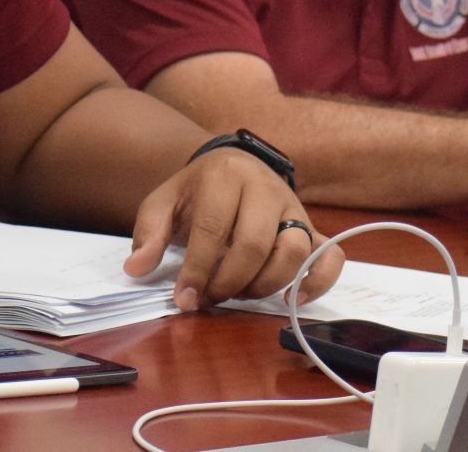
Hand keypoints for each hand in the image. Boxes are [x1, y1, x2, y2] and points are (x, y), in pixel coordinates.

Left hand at [123, 148, 344, 309]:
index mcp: (226, 175)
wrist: (231, 167)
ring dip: (264, 285)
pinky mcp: (312, 228)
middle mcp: (266, 188)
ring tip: (239, 295)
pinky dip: (318, 281)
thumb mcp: (164, 201)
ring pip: (292, 252)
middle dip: (228, 282)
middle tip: (208, 300)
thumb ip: (148, 231)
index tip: (183, 299)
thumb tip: (137, 268)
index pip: (214, 228)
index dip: (197, 269)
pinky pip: (330, 255)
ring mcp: (294, 208)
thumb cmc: (197, 191)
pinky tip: (294, 300)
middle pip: (254, 244)